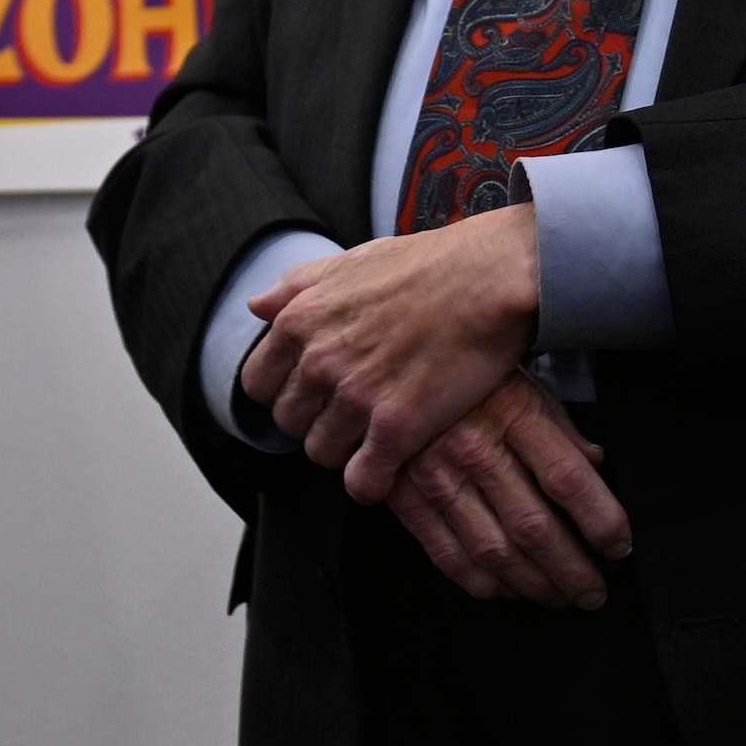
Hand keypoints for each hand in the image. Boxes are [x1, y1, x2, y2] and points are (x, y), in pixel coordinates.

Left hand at [237, 206, 540, 502]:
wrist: (489, 279)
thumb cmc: (425, 266)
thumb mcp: (345, 262)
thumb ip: (295, 286)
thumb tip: (257, 305)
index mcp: (299, 322)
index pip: (258, 385)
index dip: (283, 394)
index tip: (309, 396)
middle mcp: (318, 362)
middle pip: (289, 422)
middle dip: (314, 422)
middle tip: (347, 417)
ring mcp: (355, 397)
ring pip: (321, 452)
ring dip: (343, 451)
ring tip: (370, 439)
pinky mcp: (397, 427)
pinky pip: (362, 479)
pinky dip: (371, 482)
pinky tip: (386, 472)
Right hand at [381, 377, 632, 608]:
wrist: (391, 366)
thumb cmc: (468, 378)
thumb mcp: (525, 385)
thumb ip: (562, 430)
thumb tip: (598, 468)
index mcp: (513, 415)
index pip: (568, 481)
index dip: (601, 522)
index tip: (618, 545)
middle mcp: (475, 449)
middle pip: (534, 528)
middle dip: (573, 572)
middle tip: (592, 592)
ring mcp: (436, 476)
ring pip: (494, 551)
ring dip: (533, 585)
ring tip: (557, 596)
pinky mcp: (406, 497)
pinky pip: (447, 554)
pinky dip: (483, 582)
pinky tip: (507, 588)